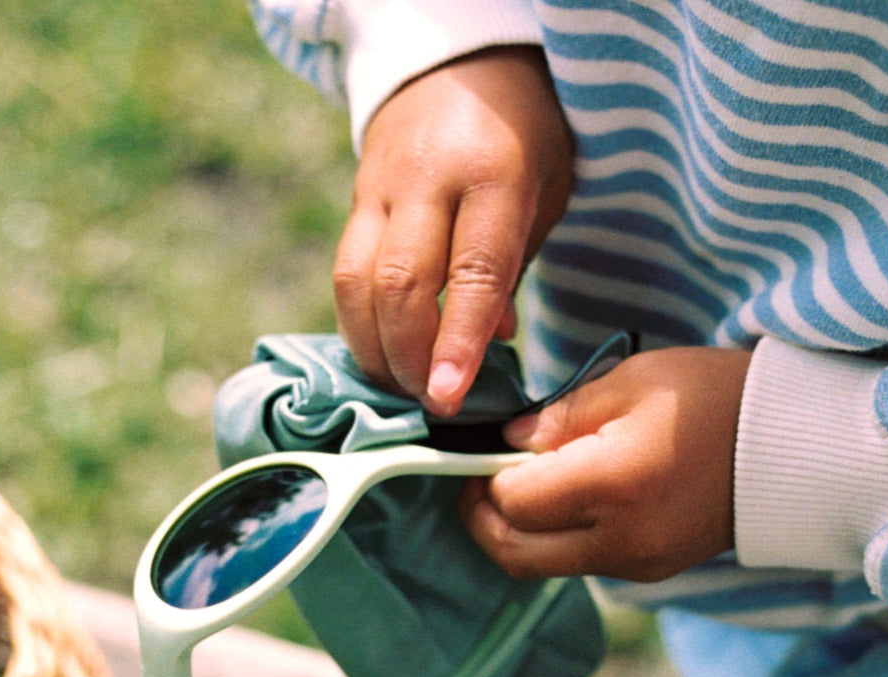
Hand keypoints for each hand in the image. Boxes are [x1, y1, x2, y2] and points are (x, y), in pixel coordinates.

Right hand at [334, 46, 573, 415]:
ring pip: (355, 283)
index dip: (456, 342)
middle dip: (409, 357)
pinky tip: (378, 354)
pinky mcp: (354, 202)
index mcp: (492, 174)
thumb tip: (488, 347)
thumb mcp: (543, 193)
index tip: (448, 397)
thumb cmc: (522, 138)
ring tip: (399, 387)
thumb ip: (511, 270)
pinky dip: (358, 325)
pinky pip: (344, 274)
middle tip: (428, 402)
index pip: (471, 272)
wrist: (459, 63)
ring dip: (373, 349)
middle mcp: (426, 179)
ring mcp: (379, 187)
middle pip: (399, 285)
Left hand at [459, 347, 751, 581]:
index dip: (483, 477)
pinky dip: (551, 538)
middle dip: (481, 519)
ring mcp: (635, 563)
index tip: (481, 450)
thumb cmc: (712, 398)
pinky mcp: (646, 572)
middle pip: (514, 553)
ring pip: (540, 565)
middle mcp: (620, 538)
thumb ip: (559, 417)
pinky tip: (558, 499)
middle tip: (477, 481)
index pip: (513, 501)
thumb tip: (506, 443)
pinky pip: (576, 563)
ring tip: (517, 485)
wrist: (793, 447)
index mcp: (614, 484)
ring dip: (515, 531)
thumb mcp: (632, 382)